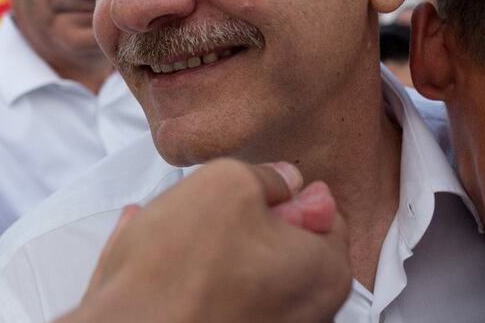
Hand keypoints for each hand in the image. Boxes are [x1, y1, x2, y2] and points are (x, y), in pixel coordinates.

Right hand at [64, 159, 350, 322]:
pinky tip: (159, 265)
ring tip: (170, 239)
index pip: (326, 215)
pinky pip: (216, 301)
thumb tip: (282, 181)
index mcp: (324, 274)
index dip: (285, 194)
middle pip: (284, 247)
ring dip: (210, 252)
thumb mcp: (227, 182)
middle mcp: (307, 316)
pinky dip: (191, 283)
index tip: (252, 193)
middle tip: (205, 214)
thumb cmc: (177, 272)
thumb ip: (267, 175)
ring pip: (244, 274)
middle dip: (245, 225)